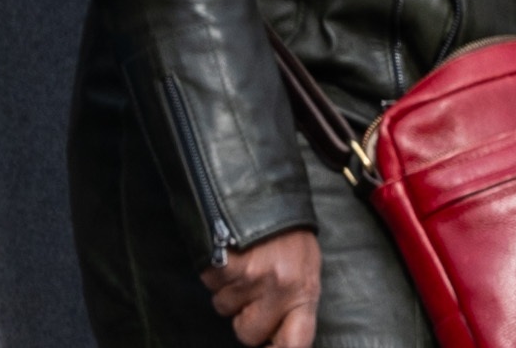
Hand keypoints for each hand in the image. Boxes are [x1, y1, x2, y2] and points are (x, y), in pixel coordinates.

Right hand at [201, 227, 321, 347]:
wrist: (261, 183)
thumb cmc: (286, 227)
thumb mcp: (305, 264)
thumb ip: (296, 300)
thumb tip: (279, 336)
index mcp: (303, 290)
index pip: (294, 344)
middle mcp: (277, 288)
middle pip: (247, 334)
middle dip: (244, 318)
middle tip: (250, 293)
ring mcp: (248, 276)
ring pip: (223, 308)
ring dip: (228, 291)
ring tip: (242, 262)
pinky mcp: (221, 263)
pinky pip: (210, 283)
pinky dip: (214, 271)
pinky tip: (229, 251)